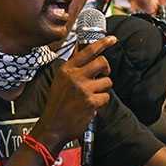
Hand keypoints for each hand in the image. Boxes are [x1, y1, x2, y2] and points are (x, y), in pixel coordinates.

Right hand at [31, 36, 116, 152]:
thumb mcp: (60, 81)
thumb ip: (73, 68)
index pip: (88, 51)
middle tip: (103, 74)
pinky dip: (101, 102)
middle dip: (106, 69)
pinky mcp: (91, 102)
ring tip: (93, 95)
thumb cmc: (57, 104)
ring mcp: (83, 89)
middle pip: (102, 62)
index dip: (103, 43)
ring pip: (107, 81)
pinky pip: (106, 96)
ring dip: (103, 89)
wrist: (52, 126)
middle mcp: (75, 76)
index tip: (112, 39)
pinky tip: (92, 105)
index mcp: (67, 69)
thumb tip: (84, 52)